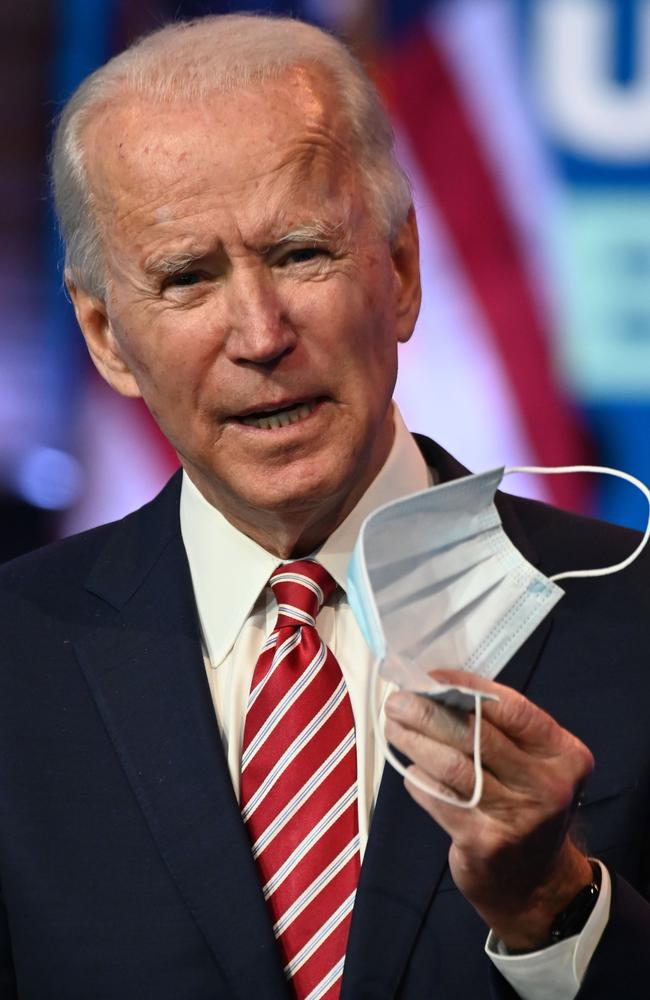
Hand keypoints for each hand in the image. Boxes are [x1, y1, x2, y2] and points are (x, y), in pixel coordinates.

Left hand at [384, 668, 594, 950]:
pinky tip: (409, 769)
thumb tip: (438, 687)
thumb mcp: (533, 764)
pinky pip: (440, 798)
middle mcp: (548, 786)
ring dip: (415, 741)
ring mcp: (518, 817)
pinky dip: (418, 779)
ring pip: (453, 765)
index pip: (511, 709)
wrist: (535, 883)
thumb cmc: (525, 804)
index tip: (431, 676)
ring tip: (393, 726)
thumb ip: (499, 729)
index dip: (467, 686)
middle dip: (428, 712)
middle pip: (476, 735)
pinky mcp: (486, 842)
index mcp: (565, 755)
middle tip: (397, 700)